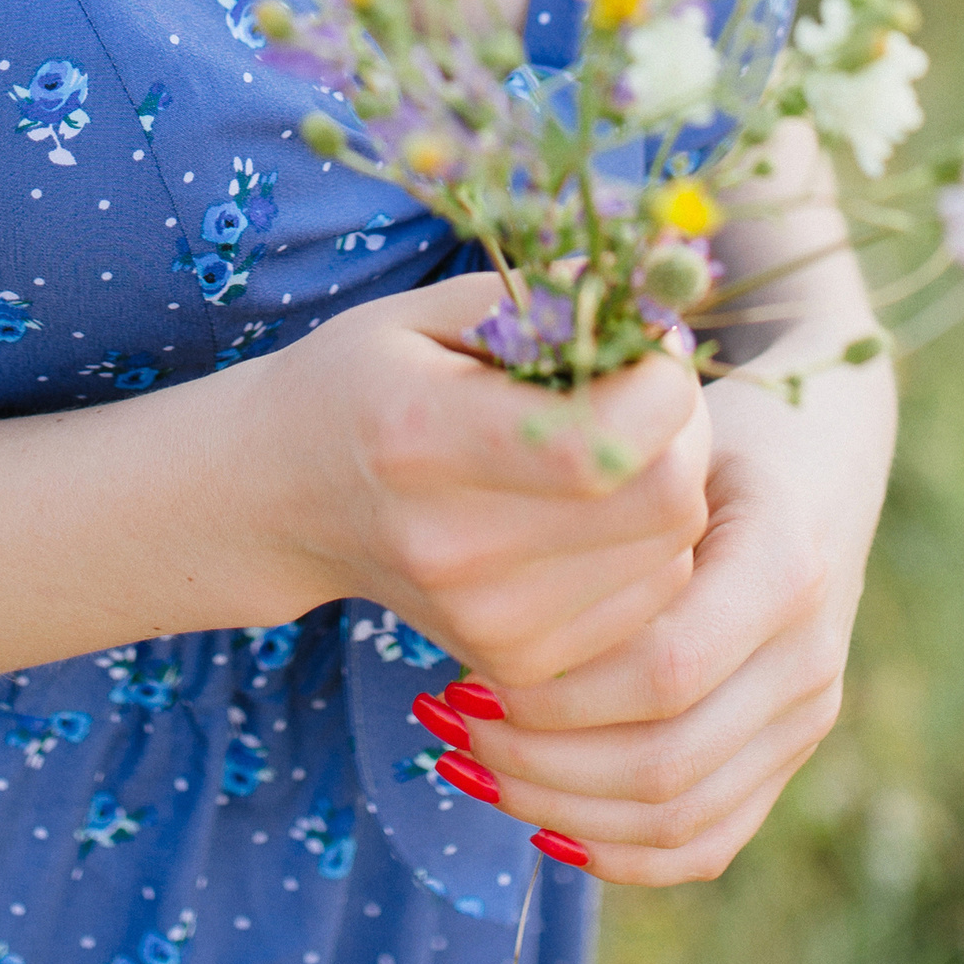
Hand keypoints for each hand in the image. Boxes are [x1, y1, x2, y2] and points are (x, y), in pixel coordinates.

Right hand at [259, 274, 712, 688]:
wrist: (280, 503)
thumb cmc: (360, 384)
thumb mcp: (426, 312)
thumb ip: (542, 301)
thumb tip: (658, 300)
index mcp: (423, 436)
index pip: (604, 441)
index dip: (662, 385)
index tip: (647, 344)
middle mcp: (456, 546)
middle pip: (662, 501)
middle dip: (683, 429)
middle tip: (644, 388)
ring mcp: (489, 620)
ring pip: (671, 552)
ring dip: (671, 485)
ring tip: (614, 442)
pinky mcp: (518, 663)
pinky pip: (651, 599)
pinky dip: (649, 544)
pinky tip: (594, 507)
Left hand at [434, 357, 893, 886]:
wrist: (819, 454)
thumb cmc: (707, 432)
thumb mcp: (658, 435)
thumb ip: (597, 498)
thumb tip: (484, 577)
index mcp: (784, 566)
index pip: (664, 670)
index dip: (554, 693)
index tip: (459, 670)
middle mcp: (811, 657)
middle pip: (667, 762)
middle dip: (538, 762)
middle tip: (446, 723)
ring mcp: (810, 716)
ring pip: (680, 818)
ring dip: (561, 808)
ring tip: (472, 763)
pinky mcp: (791, 753)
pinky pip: (705, 843)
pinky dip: (616, 849)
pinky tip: (537, 817)